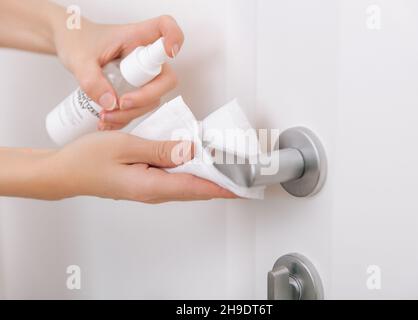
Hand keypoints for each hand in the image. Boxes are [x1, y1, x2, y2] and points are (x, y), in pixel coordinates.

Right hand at [45, 132, 234, 202]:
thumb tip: (191, 151)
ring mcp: (151, 189)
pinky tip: (194, 156)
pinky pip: (175, 178)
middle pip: (198, 188)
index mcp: (153, 186)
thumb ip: (162, 149)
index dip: (225, 185)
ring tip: (225, 160)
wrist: (65, 172)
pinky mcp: (146, 183)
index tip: (245, 183)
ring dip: (208, 174)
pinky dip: (190, 169)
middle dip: (222, 179)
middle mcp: (155, 192)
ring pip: (188, 183)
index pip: (199, 187)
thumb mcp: (127, 147)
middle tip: (242, 167)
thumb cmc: (88, 160)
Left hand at [53, 15, 183, 129]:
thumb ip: (92, 80)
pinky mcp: (136, 90)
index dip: (174, 38)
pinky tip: (107, 121)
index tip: (170, 52)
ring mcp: (143, 76)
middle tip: (121, 104)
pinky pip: (139, 109)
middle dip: (146, 97)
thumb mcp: (79, 59)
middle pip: (165, 79)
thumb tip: (111, 103)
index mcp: (135, 37)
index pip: (165, 28)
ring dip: (132, 113)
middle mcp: (144, 57)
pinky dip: (124, 118)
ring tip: (105, 116)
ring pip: (152, 99)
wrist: (70, 47)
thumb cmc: (77, 41)